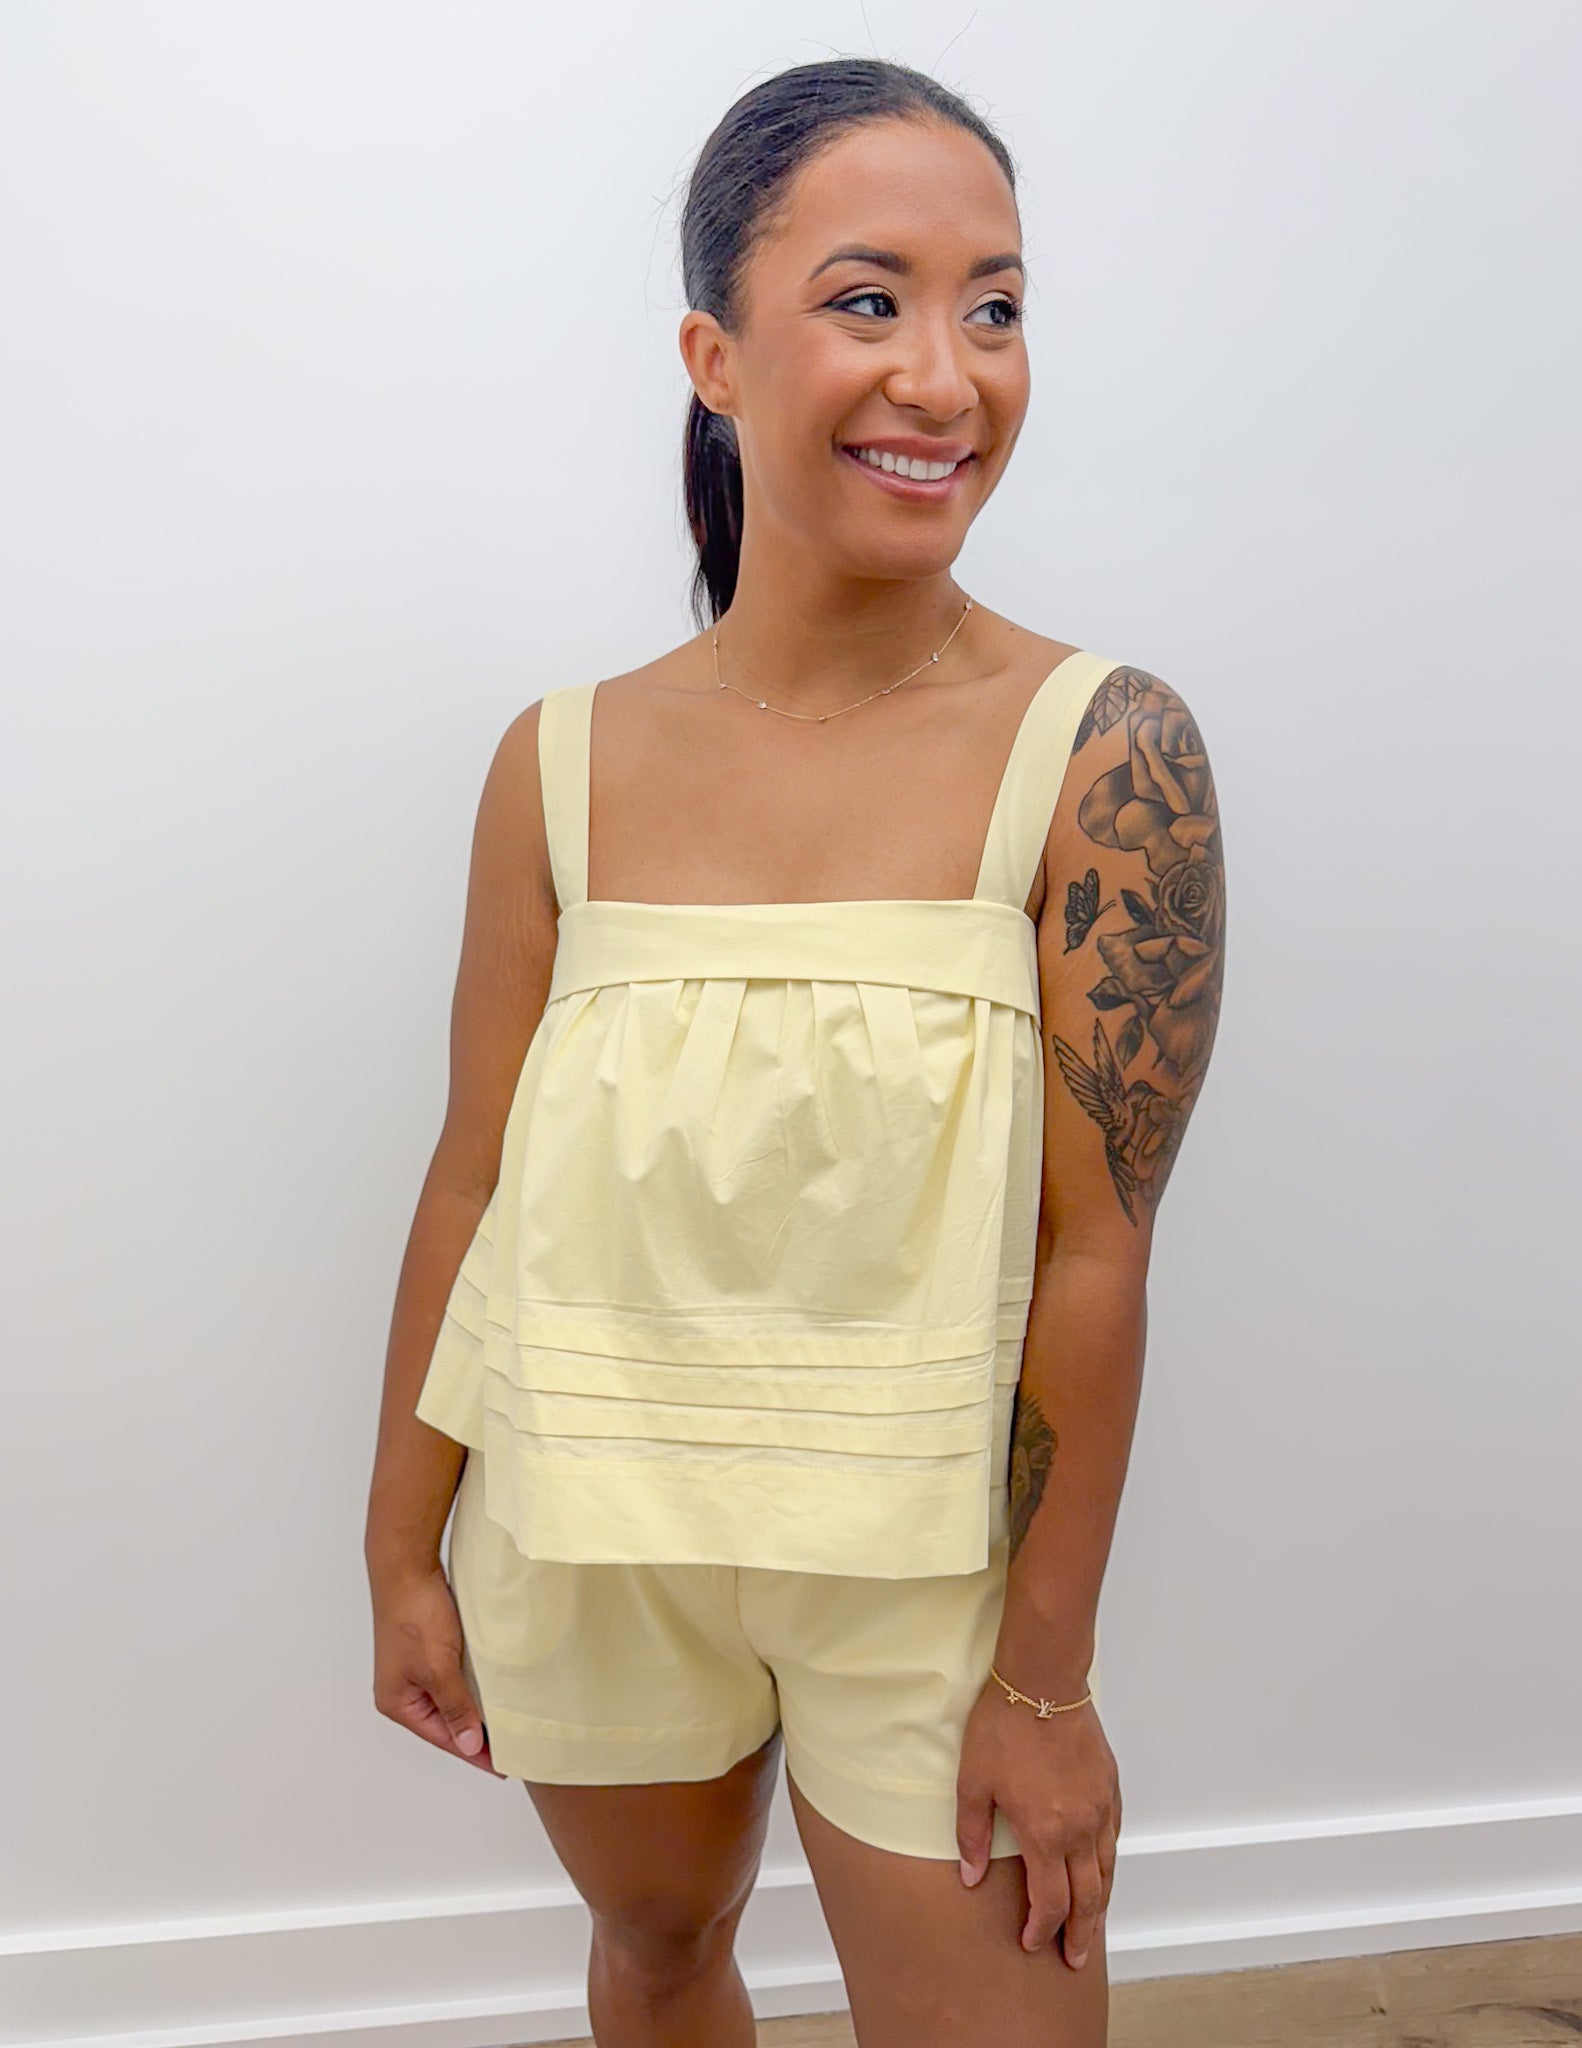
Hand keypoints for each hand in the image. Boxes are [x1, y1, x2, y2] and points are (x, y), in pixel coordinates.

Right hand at [370, 1559, 503, 1774]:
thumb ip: (454, 1707)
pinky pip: (451, 1679)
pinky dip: (471, 1687)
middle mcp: (402, 1690)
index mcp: (397, 1702)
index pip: (442, 1738)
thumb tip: (468, 1744)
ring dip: (474, 1709)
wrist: (407, 1566)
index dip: (473, 1752)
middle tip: (509, 1747)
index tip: (501, 1766)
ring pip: (449, 1700)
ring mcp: (413, 1670)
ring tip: (504, 1724)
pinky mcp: (426, 1651)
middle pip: (443, 1723)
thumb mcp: (438, 1668)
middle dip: (473, 1734)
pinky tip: (491, 1691)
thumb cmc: (415, 1614)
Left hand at [955, 1678, 1119, 1962]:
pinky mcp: (1109, 1785)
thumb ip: (973, 1835)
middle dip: (1080, 1933)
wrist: (1043, 1681)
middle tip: (1074, 1958)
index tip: (1031, 1942)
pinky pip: (1113, 1836)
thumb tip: (971, 1876)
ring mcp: (1100, 1807)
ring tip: (1091, 1925)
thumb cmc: (1004, 1726)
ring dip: (1099, 1904)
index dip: (1041, 1928)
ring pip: (1107, 1870)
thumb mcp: (973, 1782)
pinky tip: (1101, 1867)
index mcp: (1045, 1833)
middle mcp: (1080, 1828)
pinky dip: (1108, 1862)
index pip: (1050, 1901)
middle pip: (1088, 1897)